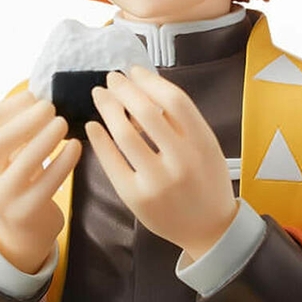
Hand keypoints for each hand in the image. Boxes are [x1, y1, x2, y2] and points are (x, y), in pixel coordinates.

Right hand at [0, 90, 81, 273]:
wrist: (21, 228)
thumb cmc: (16, 176)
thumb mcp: (3, 154)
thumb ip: (13, 127)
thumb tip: (37, 94)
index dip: (6, 106)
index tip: (32, 96)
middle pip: (0, 140)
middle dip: (28, 119)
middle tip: (51, 107)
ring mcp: (0, 198)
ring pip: (25, 161)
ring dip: (47, 137)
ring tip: (64, 123)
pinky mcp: (24, 212)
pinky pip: (48, 182)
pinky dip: (64, 160)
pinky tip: (76, 146)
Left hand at [86, 68, 236, 259]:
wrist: (209, 230)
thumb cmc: (205, 180)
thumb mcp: (206, 147)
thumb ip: (181, 121)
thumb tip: (144, 87)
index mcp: (202, 144)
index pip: (174, 100)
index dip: (150, 81)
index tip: (134, 71)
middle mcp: (181, 161)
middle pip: (146, 112)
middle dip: (124, 89)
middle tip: (111, 78)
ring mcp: (157, 182)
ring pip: (124, 135)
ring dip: (108, 108)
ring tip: (100, 96)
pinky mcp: (135, 197)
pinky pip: (111, 161)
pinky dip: (99, 139)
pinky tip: (93, 125)